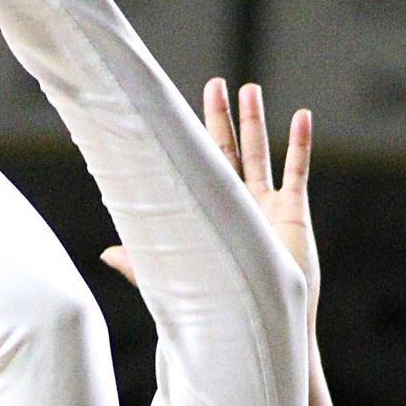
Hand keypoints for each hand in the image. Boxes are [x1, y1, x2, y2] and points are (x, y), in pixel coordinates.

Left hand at [105, 81, 318, 329]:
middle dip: (220, 118)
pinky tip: (302, 115)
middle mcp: (236, 205)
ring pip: (259, 153)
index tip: (177, 112)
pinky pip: (297, 171)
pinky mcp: (293, 214)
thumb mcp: (177, 276)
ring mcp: (266, 206)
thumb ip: (142, 263)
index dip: (189, 140)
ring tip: (250, 89)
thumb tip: (104, 253)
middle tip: (214, 85)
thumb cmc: (222, 304)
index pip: (196, 168)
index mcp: (209, 214)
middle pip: (227, 151)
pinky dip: (300, 143)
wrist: (261, 321)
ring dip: (256, 121)